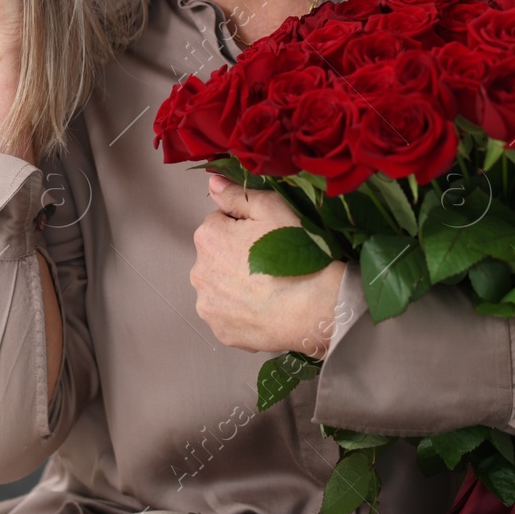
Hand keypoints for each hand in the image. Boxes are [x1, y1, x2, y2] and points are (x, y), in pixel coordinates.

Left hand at [190, 174, 345, 355]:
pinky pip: (229, 315)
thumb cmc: (296, 253)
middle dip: (236, 255)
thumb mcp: (271, 209)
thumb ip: (236, 194)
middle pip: (217, 256)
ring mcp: (208, 305)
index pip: (220, 222)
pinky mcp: (221, 331)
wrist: (316, 307)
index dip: (245, 226)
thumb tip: (212, 182)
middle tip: (271, 262)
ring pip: (221, 286)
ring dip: (237, 284)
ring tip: (270, 287)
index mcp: (208, 237)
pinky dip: (242, 311)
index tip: (266, 236)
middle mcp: (199, 271)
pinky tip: (265, 308)